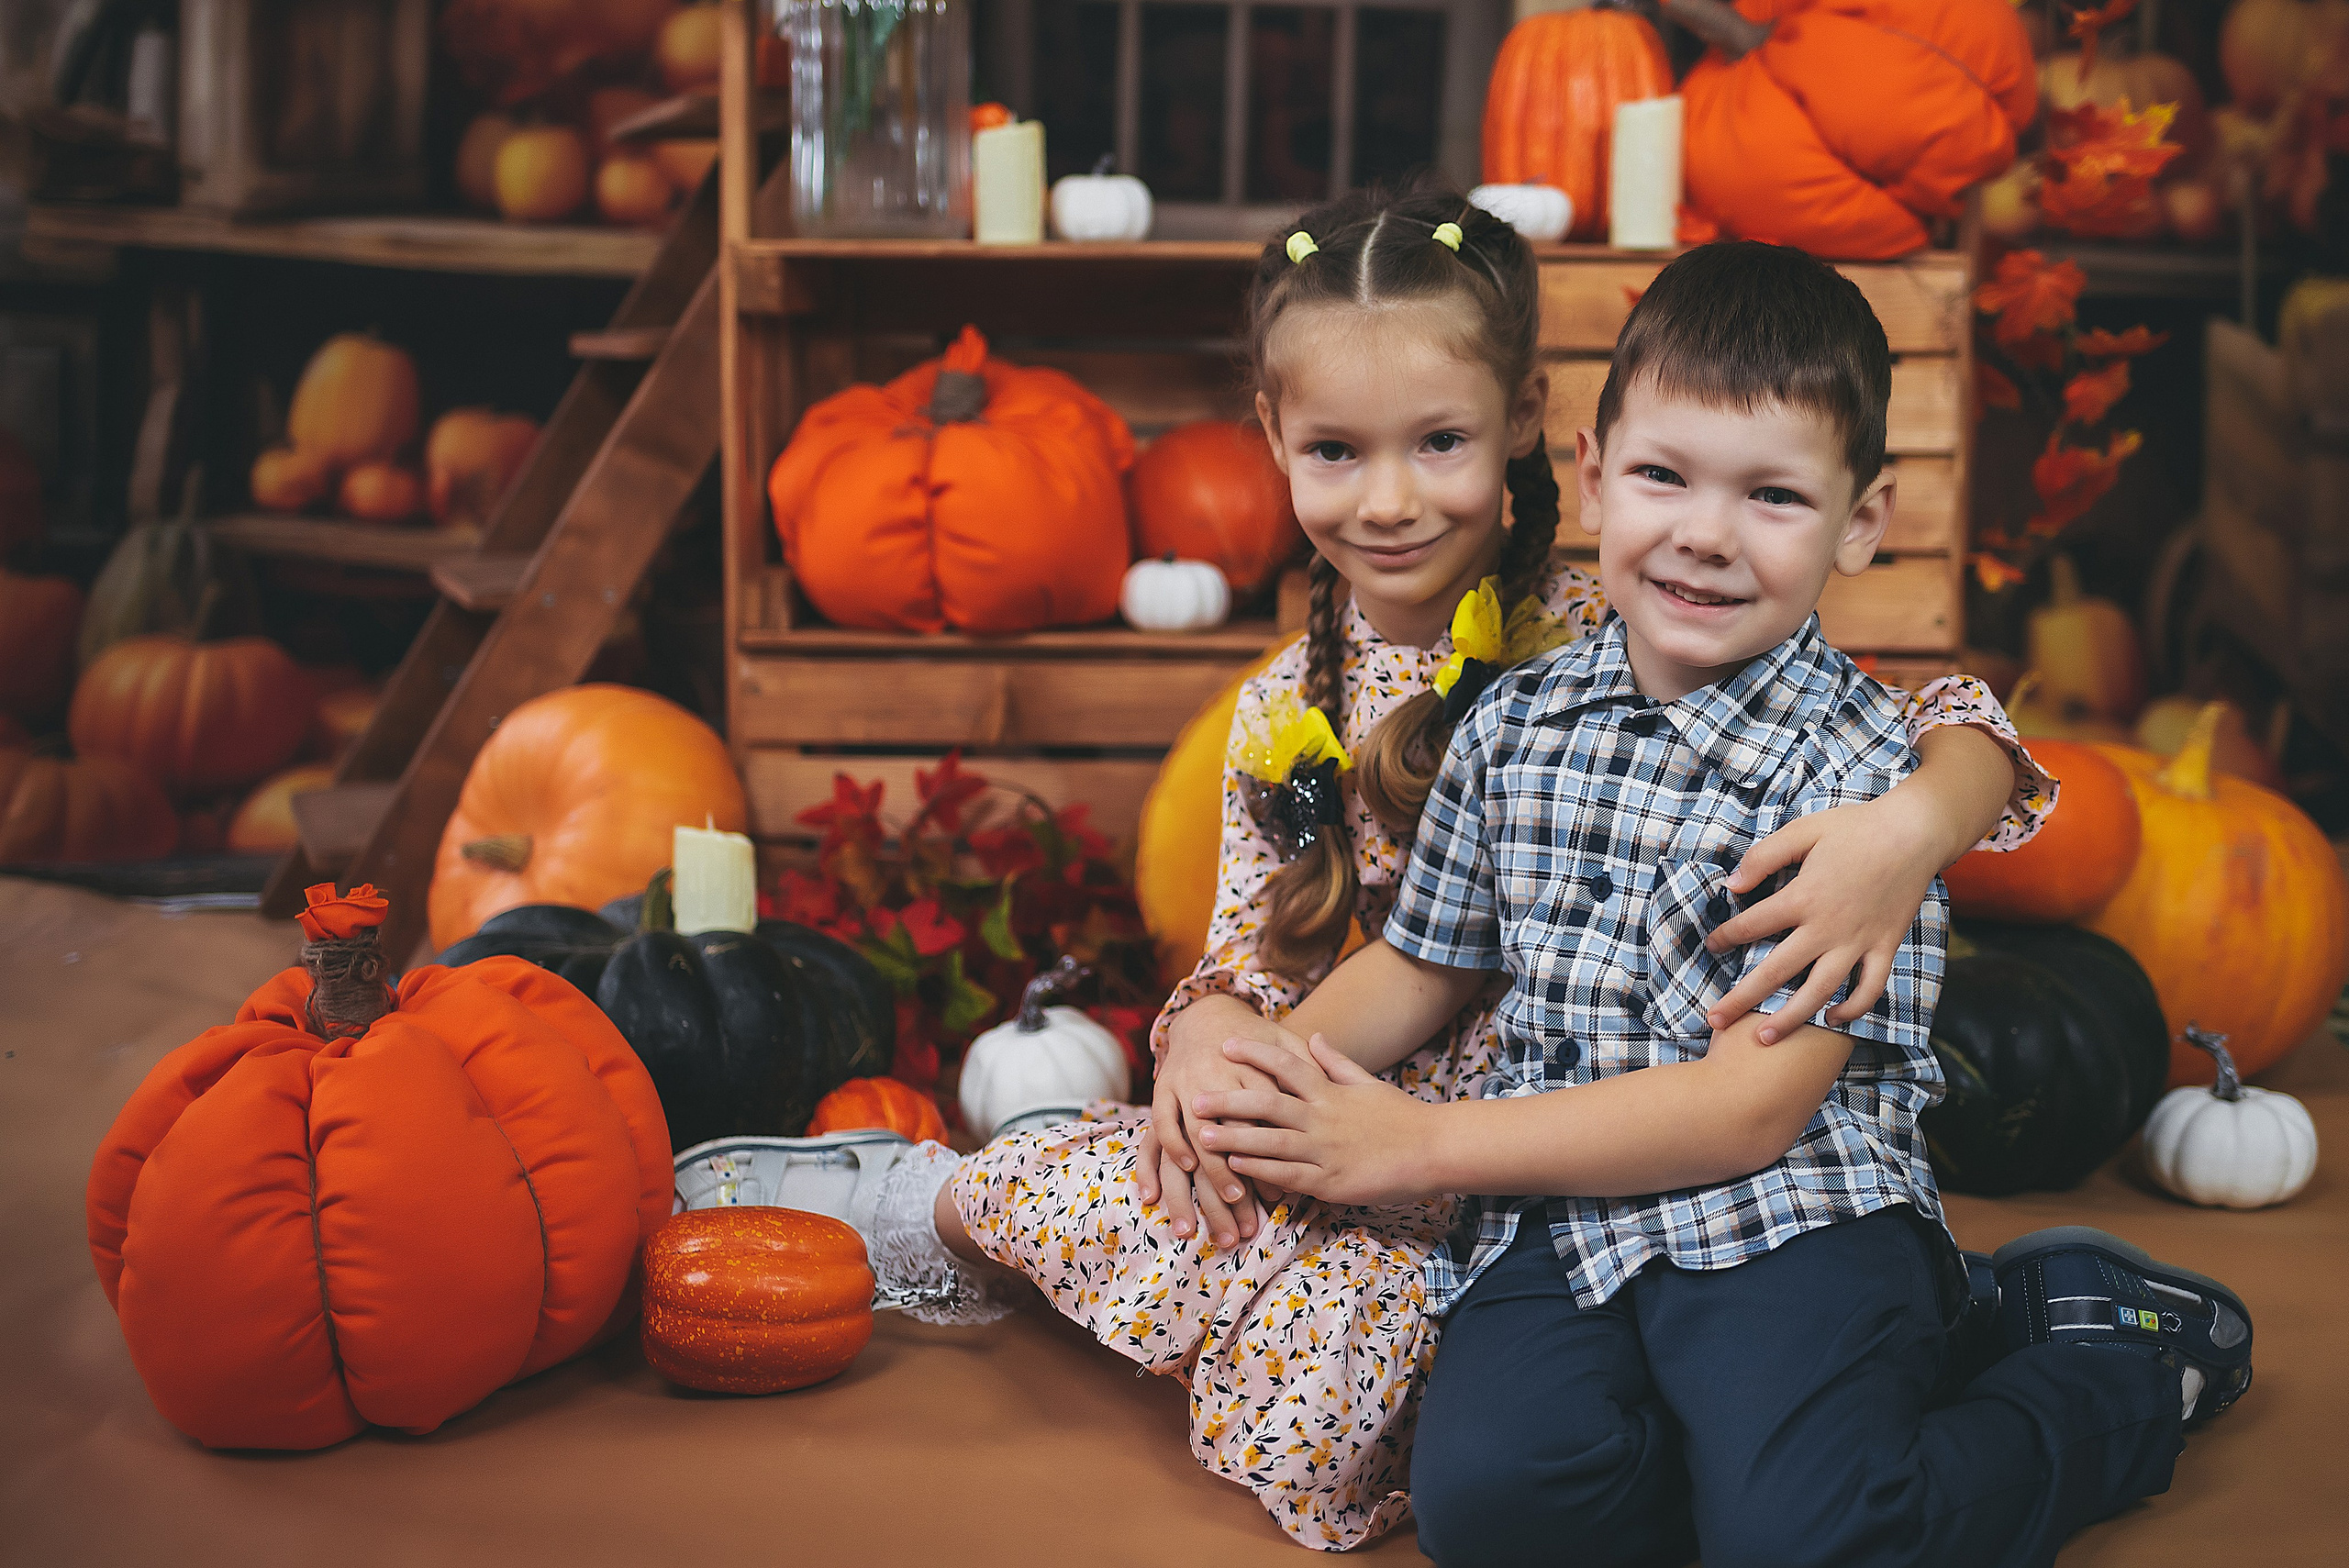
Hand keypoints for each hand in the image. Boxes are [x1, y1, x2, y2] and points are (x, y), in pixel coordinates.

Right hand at [1137, 1001, 1303, 1247]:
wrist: (1208, 1015)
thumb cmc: (1257, 1041)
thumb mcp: (1285, 1048)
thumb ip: (1312, 1073)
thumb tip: (1339, 1107)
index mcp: (1249, 1068)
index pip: (1262, 1120)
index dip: (1270, 1159)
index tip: (1279, 1199)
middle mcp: (1214, 1076)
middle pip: (1225, 1135)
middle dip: (1231, 1182)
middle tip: (1242, 1221)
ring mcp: (1184, 1083)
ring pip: (1190, 1136)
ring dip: (1196, 1178)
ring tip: (1203, 1217)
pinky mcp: (1161, 1089)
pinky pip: (1158, 1124)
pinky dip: (1162, 1153)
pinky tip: (1163, 1187)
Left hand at [1191, 1035, 1435, 1208]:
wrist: (1434, 1151)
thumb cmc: (1401, 1117)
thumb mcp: (1368, 1083)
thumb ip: (1336, 1062)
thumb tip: (1314, 1035)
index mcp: (1330, 1092)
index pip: (1287, 1064)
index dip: (1254, 1053)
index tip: (1225, 1043)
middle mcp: (1323, 1118)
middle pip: (1268, 1103)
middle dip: (1230, 1100)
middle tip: (1196, 1097)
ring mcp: (1325, 1151)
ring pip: (1272, 1143)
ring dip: (1235, 1139)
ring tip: (1202, 1136)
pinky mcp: (1331, 1182)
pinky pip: (1289, 1176)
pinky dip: (1262, 1172)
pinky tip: (1237, 1169)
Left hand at [1703, 796, 1939, 1038]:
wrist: (1915, 832)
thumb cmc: (1855, 827)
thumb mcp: (1803, 830)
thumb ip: (1764, 856)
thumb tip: (1732, 884)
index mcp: (1803, 897)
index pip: (1751, 925)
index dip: (1725, 937)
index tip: (1711, 946)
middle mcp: (1827, 927)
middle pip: (1776, 971)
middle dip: (1742, 998)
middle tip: (1714, 1021)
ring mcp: (1858, 942)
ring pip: (1820, 991)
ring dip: (1791, 1018)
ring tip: (1764, 1039)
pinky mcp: (1886, 947)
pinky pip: (1870, 988)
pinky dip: (1854, 1009)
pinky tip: (1832, 1019)